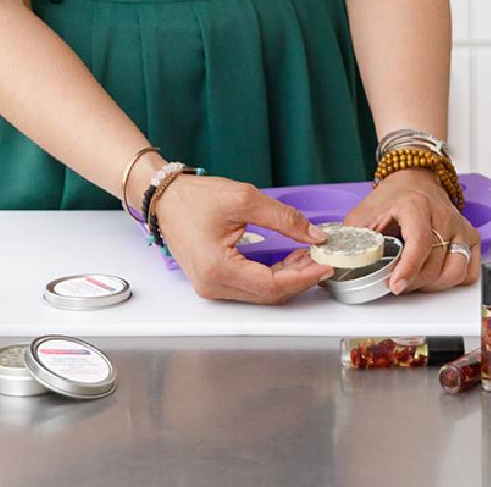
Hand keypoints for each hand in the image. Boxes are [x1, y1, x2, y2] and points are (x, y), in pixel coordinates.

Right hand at [154, 174, 334, 304]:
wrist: (165, 198)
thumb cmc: (196, 197)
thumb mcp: (244, 198)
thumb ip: (283, 218)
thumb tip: (314, 235)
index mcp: (217, 267)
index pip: (271, 285)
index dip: (303, 277)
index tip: (324, 265)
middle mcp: (212, 286)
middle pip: (267, 294)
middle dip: (299, 278)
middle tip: (321, 258)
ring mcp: (211, 287)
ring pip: (260, 293)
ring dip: (287, 277)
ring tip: (308, 256)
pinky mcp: (213, 282)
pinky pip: (250, 286)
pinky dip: (272, 276)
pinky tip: (288, 260)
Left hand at [341, 168, 480, 293]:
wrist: (415, 177)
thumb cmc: (392, 197)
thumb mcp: (364, 213)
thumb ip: (352, 238)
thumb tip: (337, 263)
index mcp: (415, 206)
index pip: (419, 242)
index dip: (408, 269)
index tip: (396, 285)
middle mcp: (442, 215)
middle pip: (434, 265)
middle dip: (413, 282)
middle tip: (397, 281)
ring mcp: (459, 225)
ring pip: (455, 271)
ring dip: (434, 284)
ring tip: (415, 279)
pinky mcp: (470, 235)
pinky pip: (469, 269)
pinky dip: (454, 279)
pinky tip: (437, 273)